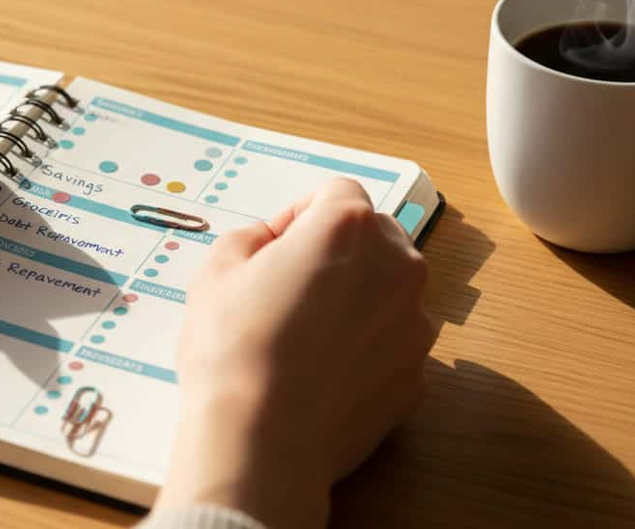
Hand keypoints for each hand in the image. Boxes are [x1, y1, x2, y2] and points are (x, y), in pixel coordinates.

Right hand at [156, 178, 434, 528]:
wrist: (262, 442)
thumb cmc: (234, 349)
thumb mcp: (216, 270)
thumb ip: (253, 238)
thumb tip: (273, 244)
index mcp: (349, 226)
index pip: (336, 192)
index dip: (298, 216)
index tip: (273, 249)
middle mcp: (398, 266)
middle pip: (373, 239)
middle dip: (337, 253)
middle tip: (288, 290)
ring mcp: (415, 324)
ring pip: (386, 293)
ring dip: (355, 301)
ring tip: (304, 339)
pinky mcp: (417, 375)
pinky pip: (390, 344)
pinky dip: (365, 350)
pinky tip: (322, 376)